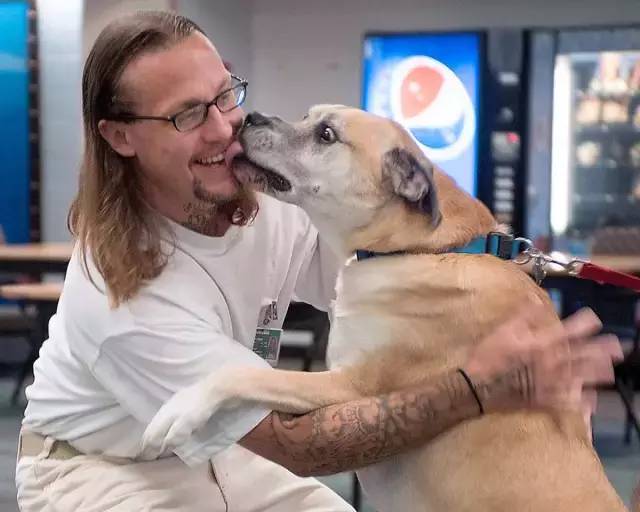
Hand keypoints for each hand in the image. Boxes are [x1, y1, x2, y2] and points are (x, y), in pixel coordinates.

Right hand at [465, 306, 622, 414]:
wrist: (478, 386)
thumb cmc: (489, 356)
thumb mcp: (503, 330)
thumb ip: (523, 316)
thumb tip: (536, 300)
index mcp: (542, 343)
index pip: (568, 330)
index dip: (584, 323)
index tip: (594, 319)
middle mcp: (551, 362)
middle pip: (583, 354)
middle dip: (601, 349)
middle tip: (617, 346)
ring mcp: (550, 383)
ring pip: (581, 377)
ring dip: (597, 373)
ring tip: (610, 371)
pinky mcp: (545, 400)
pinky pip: (568, 402)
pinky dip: (581, 402)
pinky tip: (591, 402)